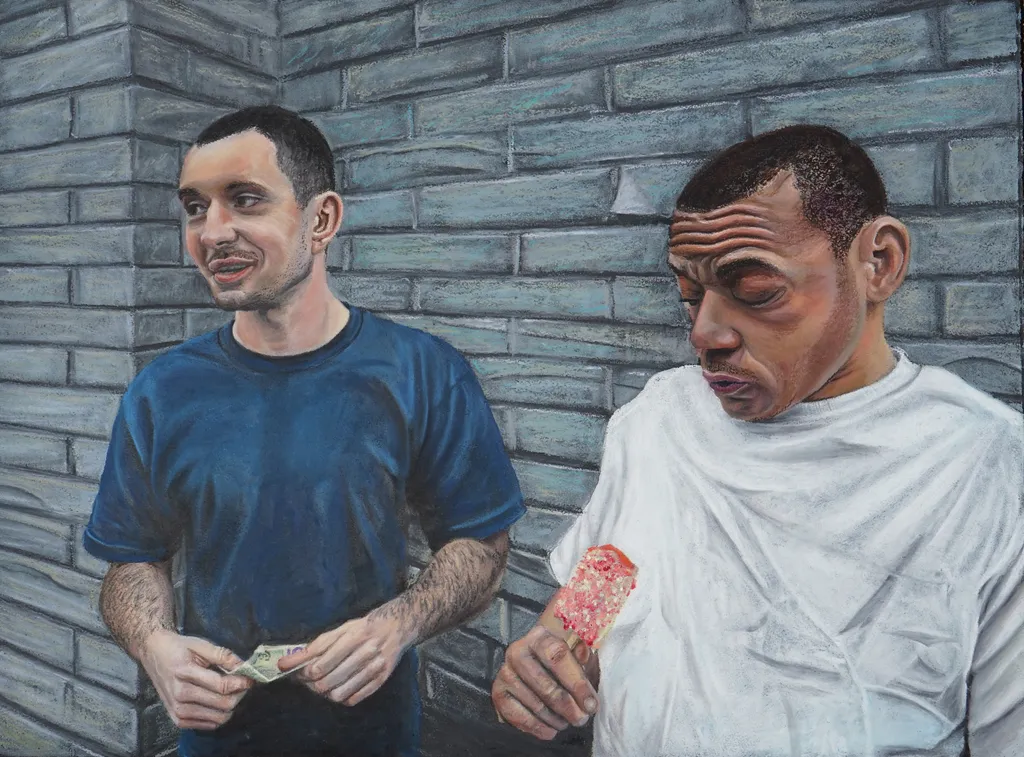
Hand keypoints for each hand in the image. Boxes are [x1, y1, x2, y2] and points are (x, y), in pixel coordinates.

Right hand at [140, 629, 252, 729]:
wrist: (154, 655)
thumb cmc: (179, 648)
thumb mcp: (201, 644)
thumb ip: (223, 655)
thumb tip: (244, 666)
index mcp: (184, 673)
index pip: (221, 685)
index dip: (241, 682)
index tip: (251, 678)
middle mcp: (180, 695)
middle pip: (222, 704)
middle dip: (239, 694)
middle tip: (242, 684)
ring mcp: (177, 710)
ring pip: (218, 718)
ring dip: (231, 706)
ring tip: (231, 692)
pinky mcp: (178, 720)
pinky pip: (208, 725)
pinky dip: (219, 715)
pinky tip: (218, 702)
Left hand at [278, 613, 409, 705]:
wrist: (399, 626)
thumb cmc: (365, 626)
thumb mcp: (341, 629)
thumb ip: (317, 645)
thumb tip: (287, 661)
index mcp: (354, 636)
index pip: (321, 665)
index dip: (302, 671)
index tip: (293, 670)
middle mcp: (366, 652)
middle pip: (327, 682)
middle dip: (310, 683)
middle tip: (305, 677)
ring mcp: (375, 668)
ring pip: (338, 694)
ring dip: (324, 692)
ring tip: (321, 683)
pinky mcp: (381, 680)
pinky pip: (353, 699)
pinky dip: (341, 697)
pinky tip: (339, 687)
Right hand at [492, 625, 598, 739]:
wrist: (537, 660)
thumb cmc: (563, 659)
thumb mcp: (577, 653)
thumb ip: (585, 662)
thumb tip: (586, 676)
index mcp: (540, 637)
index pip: (557, 658)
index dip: (576, 684)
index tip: (591, 705)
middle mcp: (517, 651)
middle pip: (546, 686)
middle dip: (568, 708)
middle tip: (582, 719)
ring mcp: (505, 673)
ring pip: (535, 705)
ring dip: (556, 719)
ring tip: (567, 721)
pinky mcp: (498, 693)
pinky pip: (519, 717)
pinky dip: (538, 727)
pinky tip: (551, 730)